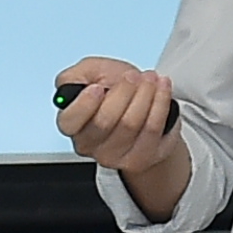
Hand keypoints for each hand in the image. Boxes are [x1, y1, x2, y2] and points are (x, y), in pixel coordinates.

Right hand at [54, 57, 178, 170]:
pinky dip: (160, 104)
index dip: (85, 104)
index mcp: (71, 124)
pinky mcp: (139, 159)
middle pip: (105, 121)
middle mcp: (89, 144)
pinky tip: (162, 89)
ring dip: (145, 95)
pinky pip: (152, 131)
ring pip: (131, 124)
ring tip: (151, 79)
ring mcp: (114, 156)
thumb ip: (76, 75)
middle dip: (124, 92)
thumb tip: (71, 84)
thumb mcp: (92, 73)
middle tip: (134, 76)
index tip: (98, 87)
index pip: (69, 121)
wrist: (144, 107)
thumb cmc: (115, 91)